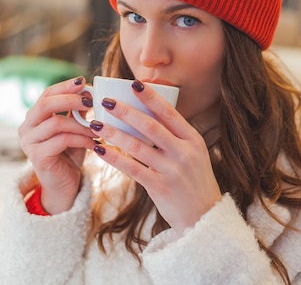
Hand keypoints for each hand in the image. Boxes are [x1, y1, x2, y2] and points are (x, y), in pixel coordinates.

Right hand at [19, 77, 96, 213]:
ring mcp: (29, 143)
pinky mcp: (37, 156)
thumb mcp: (74, 129)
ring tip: (98, 129)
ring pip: (56, 123)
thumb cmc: (70, 154)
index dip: (65, 86)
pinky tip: (94, 143)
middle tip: (91, 101)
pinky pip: (62, 140)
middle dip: (70, 99)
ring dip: (81, 124)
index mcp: (34, 117)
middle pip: (45, 104)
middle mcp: (26, 128)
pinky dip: (82, 139)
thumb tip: (88, 90)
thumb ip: (77, 112)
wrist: (64, 186)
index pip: (46, 94)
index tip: (83, 81)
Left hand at [89, 80, 221, 234]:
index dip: (151, 97)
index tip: (134, 83)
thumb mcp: (194, 154)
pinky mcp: (160, 187)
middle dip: (126, 111)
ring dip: (114, 133)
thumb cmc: (194, 180)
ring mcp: (172, 170)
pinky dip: (114, 158)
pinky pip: (132, 169)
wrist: (204, 216)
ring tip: (96, 124)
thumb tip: (149, 114)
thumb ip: (175, 136)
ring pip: (137, 146)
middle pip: (150, 126)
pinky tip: (99, 149)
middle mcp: (184, 152)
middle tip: (106, 101)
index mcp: (193, 140)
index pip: (169, 113)